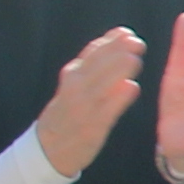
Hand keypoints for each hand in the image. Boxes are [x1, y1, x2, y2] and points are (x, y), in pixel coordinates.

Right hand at [35, 27, 146, 174]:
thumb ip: (93, 67)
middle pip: (97, 65)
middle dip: (117, 51)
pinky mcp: (92, 128)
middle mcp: (75, 89)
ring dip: (118, 70)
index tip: (125, 32)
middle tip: (136, 43)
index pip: (92, 53)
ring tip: (135, 59)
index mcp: (72, 76)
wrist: (47, 150)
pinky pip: (106, 110)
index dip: (109, 41)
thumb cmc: (66, 113)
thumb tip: (115, 44)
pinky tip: (131, 88)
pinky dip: (118, 99)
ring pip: (101, 84)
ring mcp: (83, 108)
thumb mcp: (72, 85)